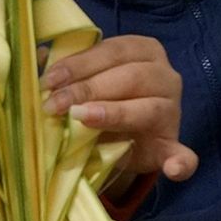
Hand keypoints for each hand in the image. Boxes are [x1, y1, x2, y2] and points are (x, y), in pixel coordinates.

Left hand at [42, 36, 198, 181]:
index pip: (112, 51)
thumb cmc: (104, 99)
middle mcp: (165, 76)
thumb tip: (37, 57)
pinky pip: (183, 155)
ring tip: (83, 119)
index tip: (50, 80)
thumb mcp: (90, 78)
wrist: (124, 138)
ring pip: (149, 109)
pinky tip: (172, 169)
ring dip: (114, 114)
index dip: (80, 64)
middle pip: (130, 77)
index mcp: (143, 51)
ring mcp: (173, 112)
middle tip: (55, 104)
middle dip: (88, 89)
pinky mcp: (174, 147)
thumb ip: (70, 70)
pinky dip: (181, 162)